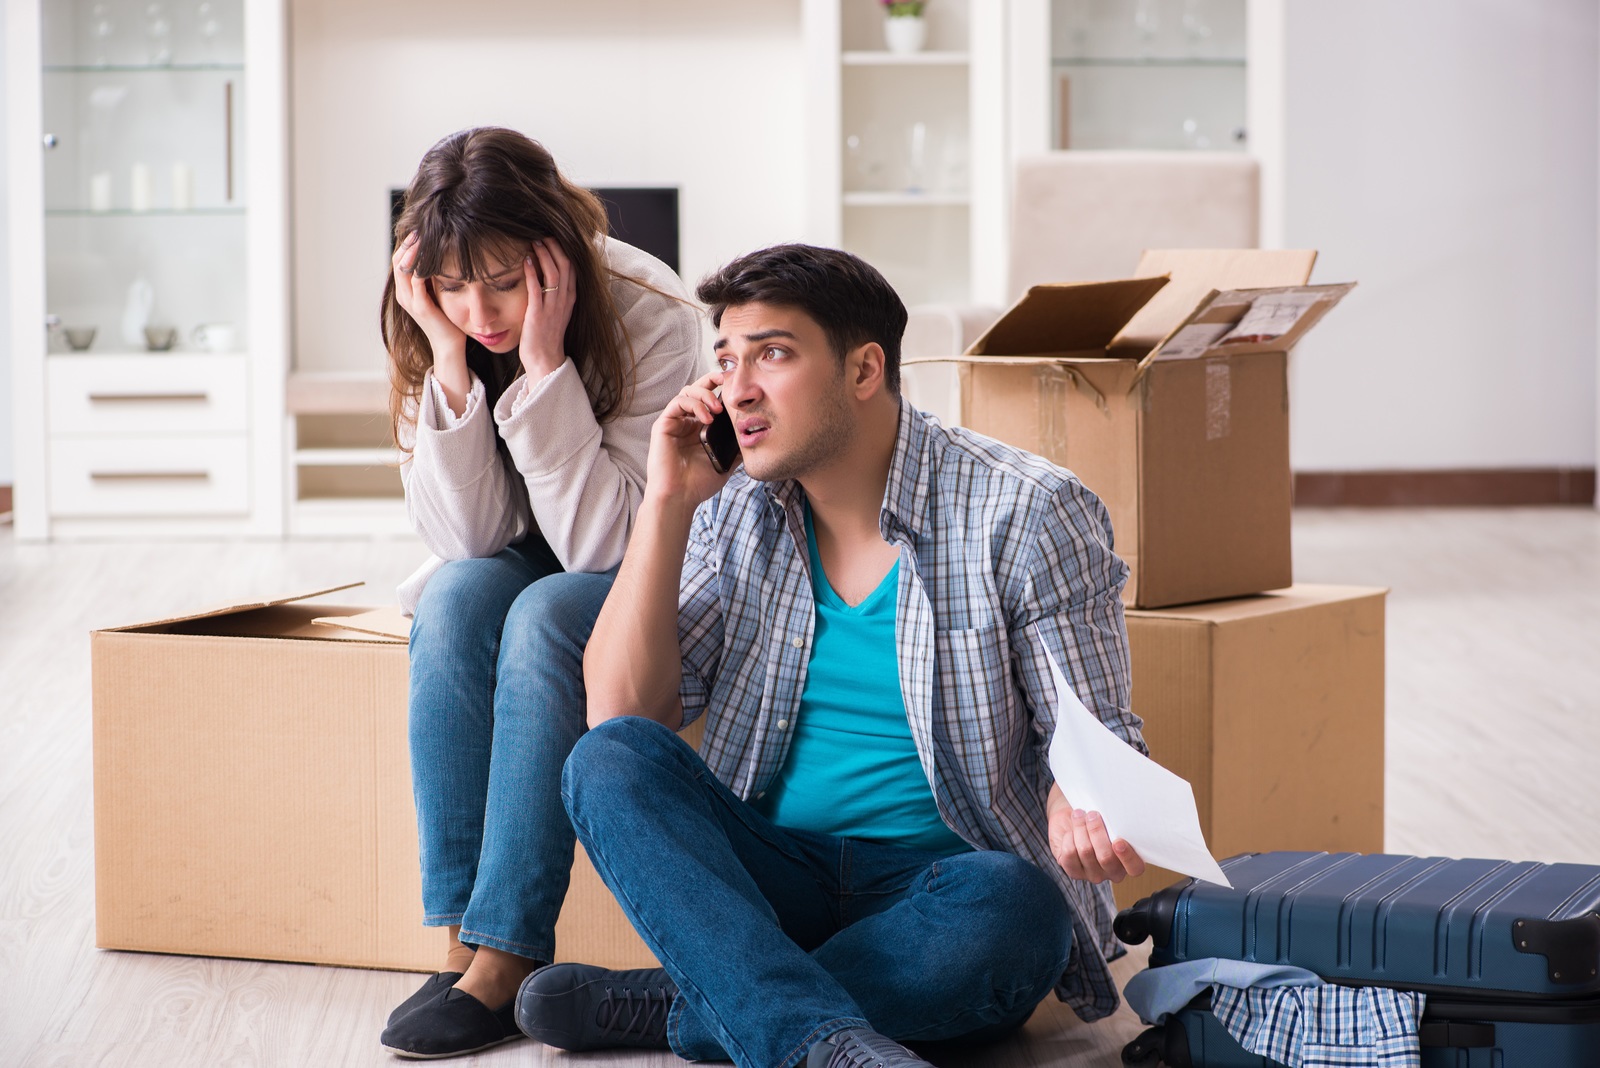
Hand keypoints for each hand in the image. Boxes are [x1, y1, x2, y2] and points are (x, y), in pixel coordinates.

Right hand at [391, 232, 467, 374]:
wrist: (450, 346)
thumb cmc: (447, 320)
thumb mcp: (438, 294)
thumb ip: (434, 278)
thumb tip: (441, 256)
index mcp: (405, 290)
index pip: (399, 259)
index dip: (408, 243)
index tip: (421, 228)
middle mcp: (403, 294)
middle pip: (398, 259)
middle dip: (410, 242)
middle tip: (422, 227)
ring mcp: (410, 301)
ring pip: (404, 268)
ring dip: (414, 250)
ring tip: (425, 235)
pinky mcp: (421, 307)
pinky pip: (417, 281)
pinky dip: (422, 266)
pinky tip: (433, 255)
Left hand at [518, 239, 576, 380]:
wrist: (545, 360)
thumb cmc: (545, 336)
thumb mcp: (555, 312)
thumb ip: (553, 294)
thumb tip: (544, 275)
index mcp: (570, 299)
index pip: (572, 268)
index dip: (564, 251)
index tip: (554, 238)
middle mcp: (564, 301)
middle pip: (566, 266)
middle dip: (556, 247)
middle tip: (544, 233)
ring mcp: (553, 308)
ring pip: (554, 274)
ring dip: (545, 255)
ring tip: (535, 241)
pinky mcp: (538, 315)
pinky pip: (537, 289)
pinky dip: (532, 273)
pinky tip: (526, 260)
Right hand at [645, 371, 737, 511]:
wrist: (680, 497)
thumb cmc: (699, 483)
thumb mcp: (727, 461)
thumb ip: (737, 446)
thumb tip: (756, 433)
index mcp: (700, 427)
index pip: (710, 399)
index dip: (722, 388)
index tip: (738, 386)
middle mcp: (687, 421)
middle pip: (697, 388)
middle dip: (712, 380)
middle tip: (728, 380)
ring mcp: (675, 422)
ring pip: (687, 391)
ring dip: (705, 394)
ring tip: (718, 409)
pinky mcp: (664, 424)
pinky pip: (678, 403)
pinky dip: (694, 405)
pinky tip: (706, 418)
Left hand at [1049, 788, 1145, 883]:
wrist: (1074, 819)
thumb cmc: (1096, 819)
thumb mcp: (1108, 820)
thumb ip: (1114, 825)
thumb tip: (1112, 818)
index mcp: (1128, 861)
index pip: (1135, 868)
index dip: (1127, 857)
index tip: (1118, 841)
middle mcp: (1112, 872)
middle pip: (1106, 857)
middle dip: (1097, 831)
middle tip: (1093, 815)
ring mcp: (1093, 874)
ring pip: (1086, 851)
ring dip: (1081, 828)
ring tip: (1079, 815)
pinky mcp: (1073, 872)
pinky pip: (1070, 853)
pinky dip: (1069, 837)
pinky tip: (1071, 831)